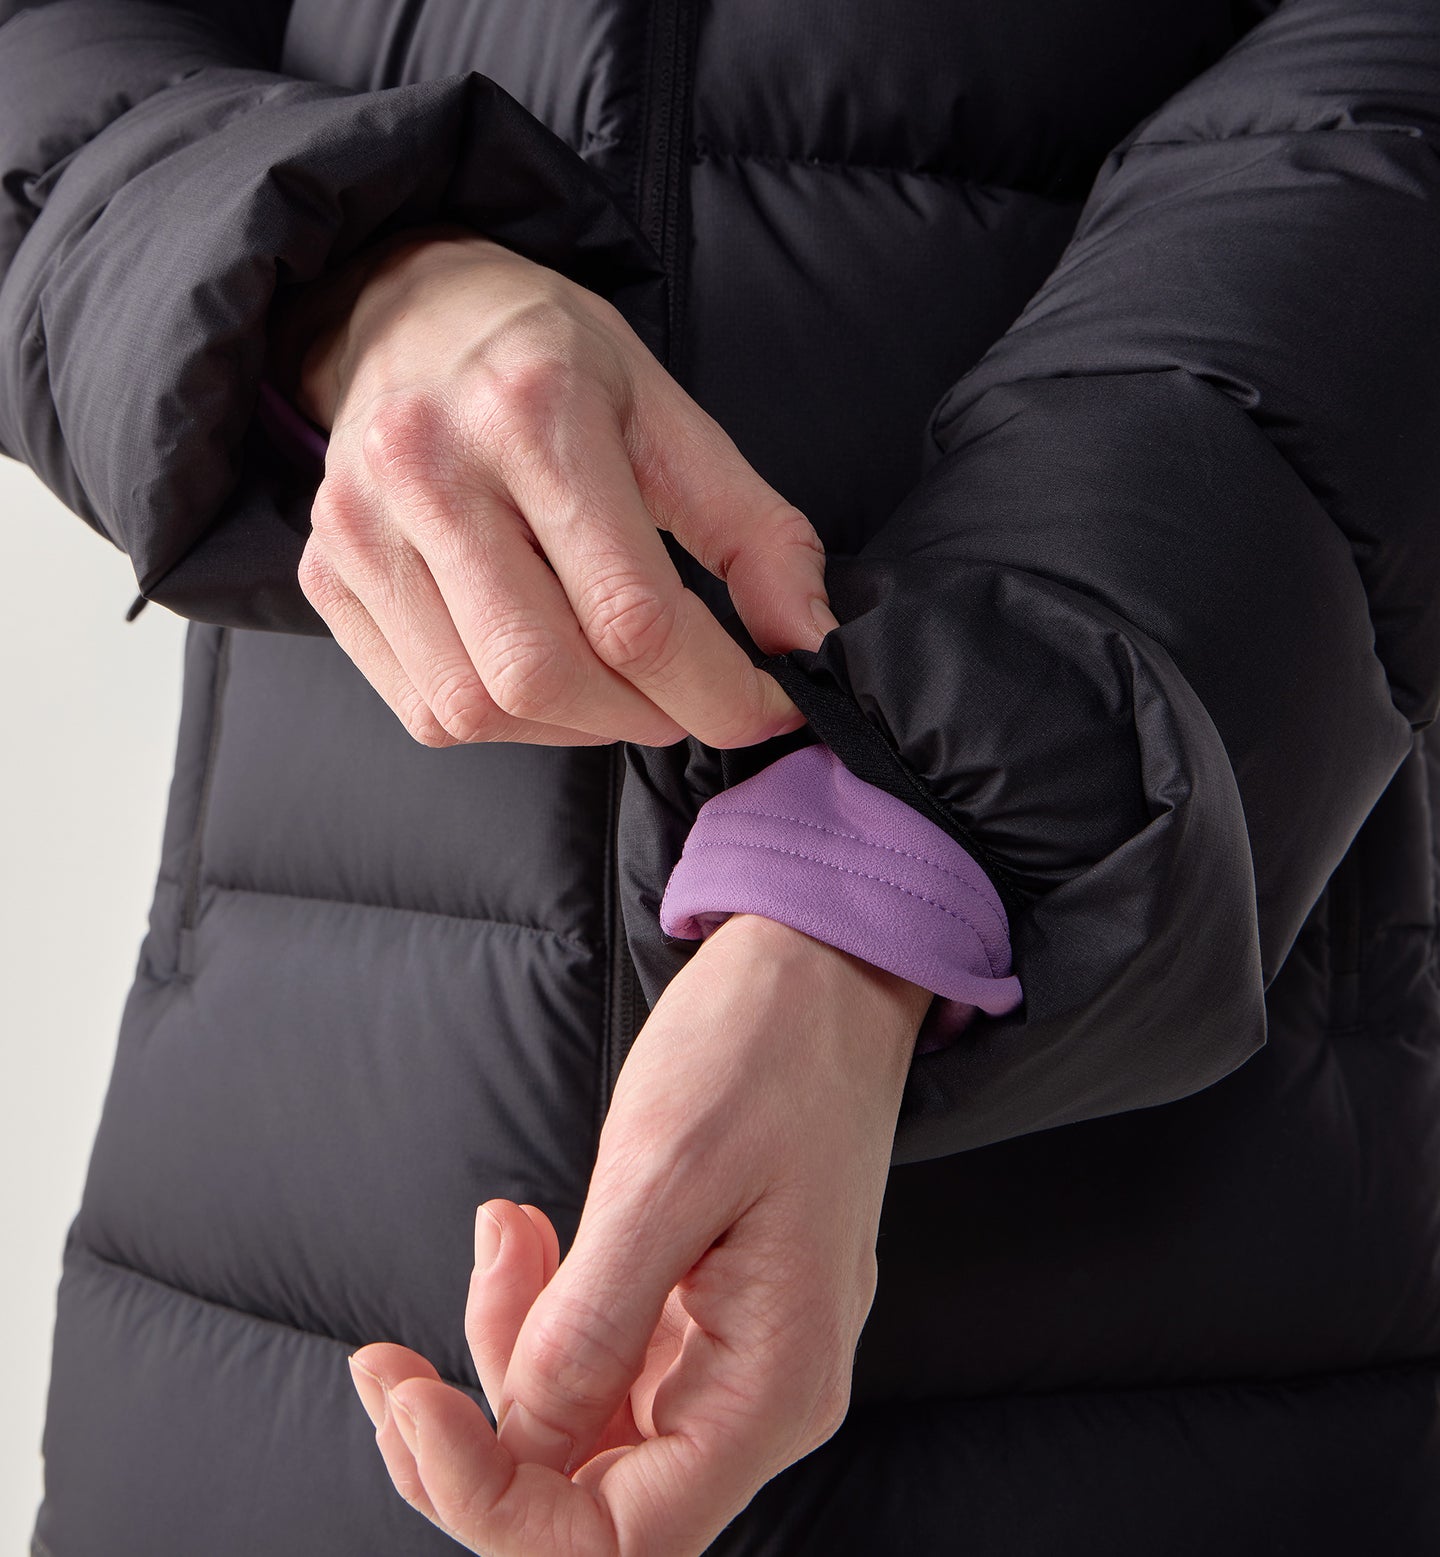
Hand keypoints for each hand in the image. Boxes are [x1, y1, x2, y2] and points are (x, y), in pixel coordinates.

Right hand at [272, 225, 837, 749]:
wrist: (403, 310)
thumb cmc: (546, 361)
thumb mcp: (668, 412)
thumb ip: (752, 530)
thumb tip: (808, 644)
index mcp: (533, 411)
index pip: (631, 613)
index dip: (716, 690)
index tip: (766, 707)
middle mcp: (428, 469)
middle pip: (545, 675)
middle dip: (646, 717)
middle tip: (688, 697)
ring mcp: (359, 529)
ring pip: (479, 708)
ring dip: (577, 726)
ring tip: (617, 684)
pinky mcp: (325, 575)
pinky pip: (427, 711)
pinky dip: (508, 720)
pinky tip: (541, 670)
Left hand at [346, 912, 932, 1554]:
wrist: (824, 972)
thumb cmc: (767, 1049)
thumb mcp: (665, 1173)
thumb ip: (591, 1324)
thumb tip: (518, 1446)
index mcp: (773, 1384)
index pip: (617, 1542)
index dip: (495, 1504)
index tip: (413, 1402)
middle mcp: (758, 1396)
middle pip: (588, 1502)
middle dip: (475, 1441)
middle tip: (396, 1360)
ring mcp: (731, 1357)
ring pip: (580, 1434)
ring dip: (503, 1358)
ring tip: (502, 1237)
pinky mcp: (703, 1316)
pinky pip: (601, 1363)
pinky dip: (541, 1316)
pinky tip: (525, 1237)